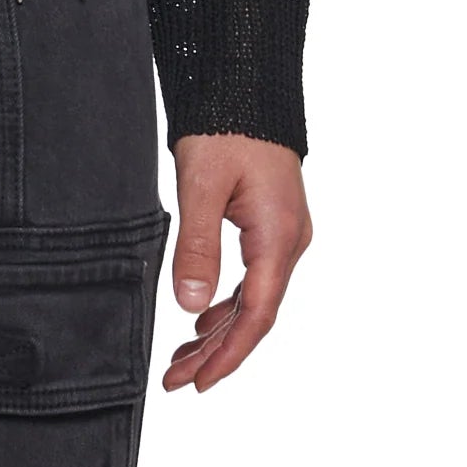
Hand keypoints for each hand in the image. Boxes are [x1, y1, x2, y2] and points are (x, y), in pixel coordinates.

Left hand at [162, 132, 310, 393]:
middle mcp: (289, 240)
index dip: (228, 354)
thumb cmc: (226, 127)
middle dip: (217, 351)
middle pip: (256, 314)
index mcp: (278, 236)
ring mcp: (284, 233)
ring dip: (220, 329)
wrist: (245, 83)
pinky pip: (254, 277)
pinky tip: (203, 315)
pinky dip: (228, 302)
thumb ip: (198, 246)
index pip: (256, 315)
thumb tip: (190, 306)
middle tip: (177, 379)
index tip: (198, 383)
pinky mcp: (273, 223)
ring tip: (182, 357)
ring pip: (255, 298)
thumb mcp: (202, 185)